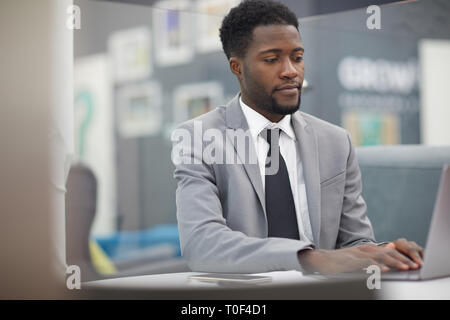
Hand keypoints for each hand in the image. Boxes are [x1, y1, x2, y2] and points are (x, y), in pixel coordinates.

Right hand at [298, 241, 423, 274]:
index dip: (402, 256)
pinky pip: (365, 265)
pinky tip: (383, 271)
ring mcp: (357, 256)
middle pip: (386, 253)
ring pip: (378, 258)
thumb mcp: (359, 254)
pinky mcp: (350, 263)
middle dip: (401, 259)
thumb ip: (375, 251)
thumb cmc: (340, 261)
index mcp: (367, 248)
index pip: (388, 250)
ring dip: (393, 263)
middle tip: (414, 265)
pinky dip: (375, 267)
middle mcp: (363, 250)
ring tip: (404, 268)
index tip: (414, 262)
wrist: (321, 260)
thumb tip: (391, 245)